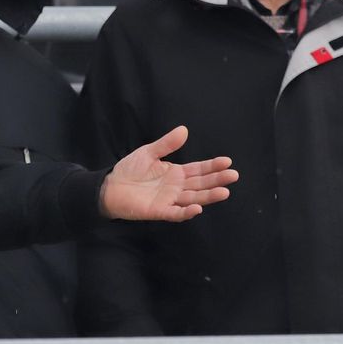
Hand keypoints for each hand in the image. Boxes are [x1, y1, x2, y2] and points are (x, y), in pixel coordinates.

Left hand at [101, 126, 236, 221]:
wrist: (109, 187)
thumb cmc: (129, 170)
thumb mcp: (149, 152)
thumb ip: (166, 144)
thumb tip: (184, 130)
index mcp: (176, 173)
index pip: (199, 170)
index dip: (212, 166)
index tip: (227, 161)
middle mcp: (176, 188)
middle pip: (201, 184)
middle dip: (217, 180)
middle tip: (233, 175)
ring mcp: (169, 200)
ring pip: (193, 198)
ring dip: (208, 196)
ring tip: (224, 192)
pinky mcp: (159, 211)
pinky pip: (175, 213)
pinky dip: (186, 212)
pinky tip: (198, 208)